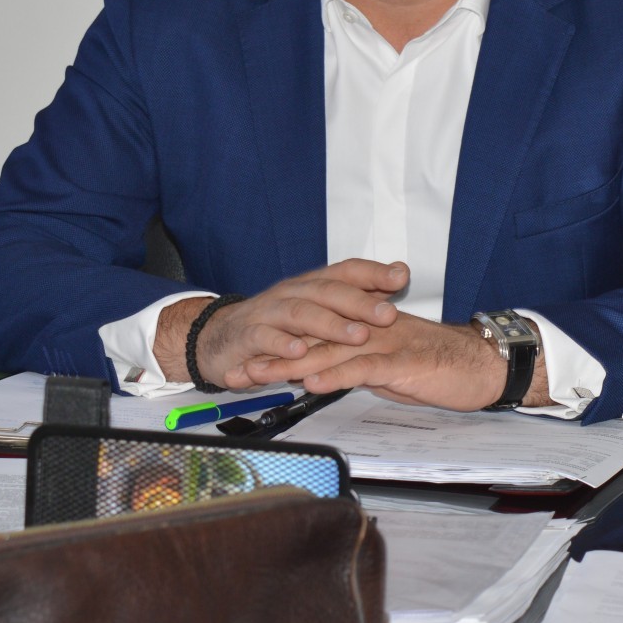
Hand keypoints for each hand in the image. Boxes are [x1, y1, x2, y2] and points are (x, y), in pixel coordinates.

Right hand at [152, 259, 405, 388]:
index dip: (373, 272)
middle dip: (359, 302)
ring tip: (356, 335)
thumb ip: (356, 297)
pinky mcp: (247, 336)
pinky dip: (282, 345)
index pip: (345, 270)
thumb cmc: (277, 327)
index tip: (402, 276)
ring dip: (330, 324)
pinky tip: (300, 352)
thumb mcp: (317, 313)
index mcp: (312, 286)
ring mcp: (268, 313)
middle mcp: (292, 293)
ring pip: (301, 312)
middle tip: (387, 315)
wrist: (220, 340)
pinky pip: (265, 337)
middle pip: (327, 291)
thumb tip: (400, 275)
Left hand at [241, 312, 550, 412]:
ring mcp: (390, 344)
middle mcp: (376, 330)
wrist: (486, 365)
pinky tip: (315, 382)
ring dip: (296, 363)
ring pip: (335, 351)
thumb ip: (365, 367)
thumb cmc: (445, 368)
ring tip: (264, 373)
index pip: (322, 335)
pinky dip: (339, 374)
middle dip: (277, 352)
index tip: (254, 358)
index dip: (286, 345)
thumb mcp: (397, 368)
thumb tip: (334, 376)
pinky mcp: (406, 363)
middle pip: (318, 339)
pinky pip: (366, 367)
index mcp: (372, 329)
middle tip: (243, 365)